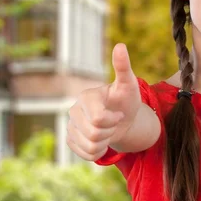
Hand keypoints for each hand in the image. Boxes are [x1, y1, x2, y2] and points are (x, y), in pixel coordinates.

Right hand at [67, 43, 140, 160]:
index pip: (97, 119)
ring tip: (108, 131)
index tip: (119, 113)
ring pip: (90, 146)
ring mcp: (71, 126)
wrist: (122, 119)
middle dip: (110, 131)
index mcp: (86, 97)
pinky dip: (98, 152)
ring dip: (106, 142)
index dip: (113, 120)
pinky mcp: (71, 140)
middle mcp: (73, 110)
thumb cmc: (126, 100)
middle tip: (114, 122)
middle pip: (94, 134)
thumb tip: (120, 45)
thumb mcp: (129, 84)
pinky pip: (86, 154)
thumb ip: (123, 67)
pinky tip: (102, 141)